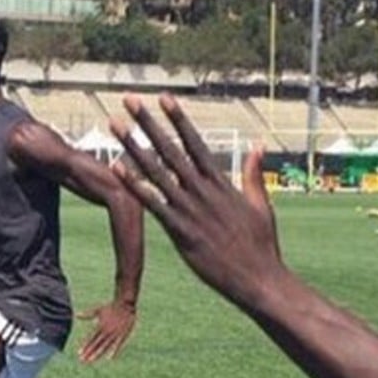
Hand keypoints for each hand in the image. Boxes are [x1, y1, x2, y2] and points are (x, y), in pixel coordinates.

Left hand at [76, 300, 136, 362]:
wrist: (124, 304)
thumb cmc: (110, 307)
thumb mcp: (98, 310)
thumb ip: (87, 315)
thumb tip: (77, 315)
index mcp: (99, 326)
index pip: (90, 339)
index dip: (85, 346)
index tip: (79, 353)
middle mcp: (106, 331)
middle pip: (96, 344)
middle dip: (89, 352)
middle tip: (82, 360)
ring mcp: (114, 334)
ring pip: (105, 346)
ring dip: (98, 354)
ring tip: (91, 360)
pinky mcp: (123, 335)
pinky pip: (118, 345)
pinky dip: (114, 351)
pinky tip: (110, 358)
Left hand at [110, 94, 283, 307]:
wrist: (260, 279)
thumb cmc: (262, 246)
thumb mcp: (261, 204)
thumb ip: (254, 175)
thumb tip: (258, 147)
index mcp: (220, 183)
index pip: (195, 143)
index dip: (178, 119)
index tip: (164, 98)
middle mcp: (202, 191)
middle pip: (170, 149)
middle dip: (149, 123)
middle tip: (130, 100)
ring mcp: (190, 210)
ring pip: (156, 171)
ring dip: (133, 147)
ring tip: (115, 126)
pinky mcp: (182, 232)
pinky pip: (154, 205)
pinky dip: (136, 186)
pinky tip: (118, 170)